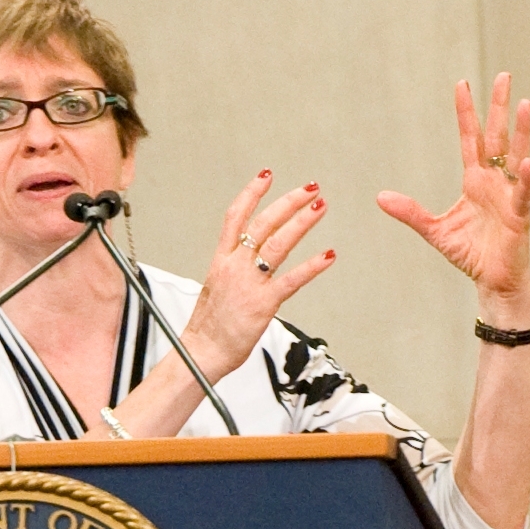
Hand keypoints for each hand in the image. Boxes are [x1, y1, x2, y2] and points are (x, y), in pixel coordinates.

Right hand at [184, 171, 335, 380]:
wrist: (202, 352)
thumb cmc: (209, 326)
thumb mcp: (214, 288)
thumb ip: (232, 271)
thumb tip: (247, 263)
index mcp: (221, 261)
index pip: (235, 217)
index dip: (252, 193)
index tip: (266, 176)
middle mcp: (234, 267)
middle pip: (263, 224)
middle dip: (288, 202)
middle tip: (309, 189)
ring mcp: (249, 284)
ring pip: (278, 244)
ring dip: (302, 222)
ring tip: (320, 207)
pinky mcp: (263, 303)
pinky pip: (292, 280)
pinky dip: (312, 266)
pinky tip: (327, 256)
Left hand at [377, 74, 529, 316]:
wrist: (493, 282)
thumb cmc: (471, 254)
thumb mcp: (434, 230)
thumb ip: (410, 212)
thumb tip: (380, 196)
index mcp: (475, 181)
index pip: (471, 138)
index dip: (466, 112)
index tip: (462, 84)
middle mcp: (495, 182)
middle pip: (497, 137)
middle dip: (499, 107)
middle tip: (503, 76)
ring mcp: (509, 196)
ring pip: (517, 156)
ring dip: (522, 132)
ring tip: (525, 104)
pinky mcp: (519, 216)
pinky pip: (523, 193)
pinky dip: (525, 178)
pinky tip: (527, 162)